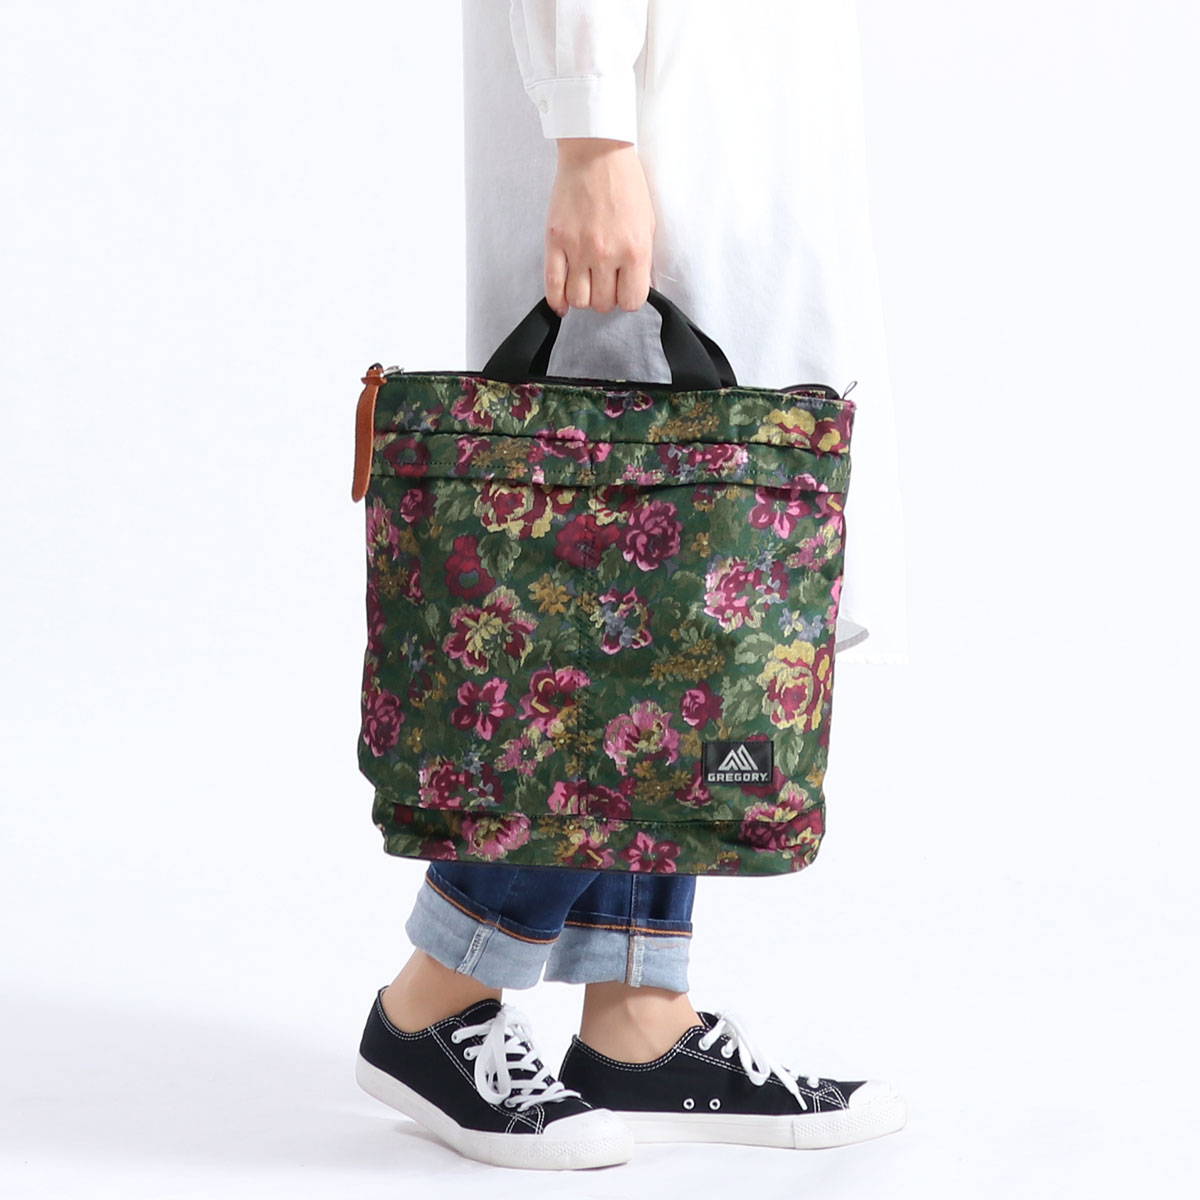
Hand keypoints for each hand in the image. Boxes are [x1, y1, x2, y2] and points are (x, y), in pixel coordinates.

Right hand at [545, 138, 654, 316]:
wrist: (596, 151)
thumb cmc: (624, 182)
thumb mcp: (647, 223)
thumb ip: (641, 260)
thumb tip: (635, 287)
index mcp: (634, 250)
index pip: (631, 301)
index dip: (627, 298)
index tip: (624, 289)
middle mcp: (607, 254)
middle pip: (603, 304)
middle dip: (605, 296)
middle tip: (605, 281)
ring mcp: (578, 249)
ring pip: (579, 300)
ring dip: (583, 297)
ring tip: (586, 282)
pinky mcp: (556, 242)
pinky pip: (553, 285)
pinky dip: (557, 300)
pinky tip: (563, 302)